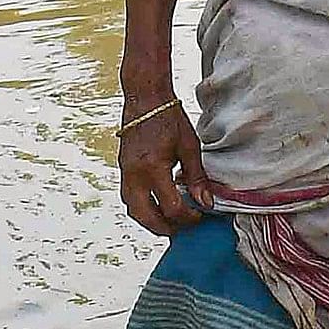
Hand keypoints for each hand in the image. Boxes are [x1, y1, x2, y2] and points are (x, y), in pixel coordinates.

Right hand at [118, 101, 210, 234]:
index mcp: (154, 168)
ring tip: (169, 222)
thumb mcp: (189, 147)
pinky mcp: (123, 170)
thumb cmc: (169, 119)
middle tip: (182, 229)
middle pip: (146, 216)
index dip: (187, 218)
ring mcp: (126, 173)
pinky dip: (143, 208)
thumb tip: (205, 202)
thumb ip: (196, 178)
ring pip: (133, 210)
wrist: (145, 100)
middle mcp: (135, 175)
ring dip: (150, 221)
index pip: (170, 207)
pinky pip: (129, 197)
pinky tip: (158, 205)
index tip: (199, 215)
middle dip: (165, 228)